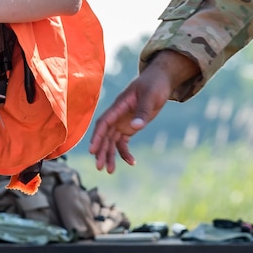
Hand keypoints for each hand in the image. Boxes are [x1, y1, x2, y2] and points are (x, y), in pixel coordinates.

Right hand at [90, 50, 197, 171]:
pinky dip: (125, 152)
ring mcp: (122, 122)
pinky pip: (123, 142)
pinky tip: (131, 162)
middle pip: (105, 135)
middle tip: (99, 167)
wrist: (160, 80)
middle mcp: (117, 115)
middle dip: (101, 151)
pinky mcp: (129, 127)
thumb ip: (142, 112)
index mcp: (119, 106)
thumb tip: (135, 127)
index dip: (97, 136)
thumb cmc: (154, 85)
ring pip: (112, 141)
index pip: (104, 123)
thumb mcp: (151, 97)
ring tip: (109, 171)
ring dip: (110, 155)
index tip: (92, 150)